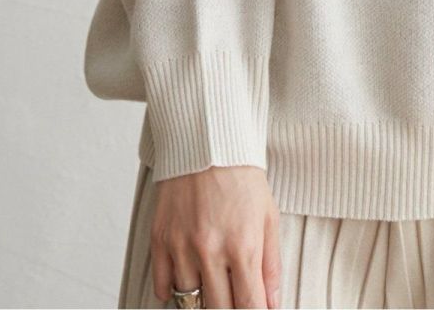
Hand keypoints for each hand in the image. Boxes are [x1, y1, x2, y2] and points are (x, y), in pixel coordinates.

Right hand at [150, 163, 281, 309]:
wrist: (207, 142)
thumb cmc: (243, 177)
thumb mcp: (269, 217)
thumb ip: (271, 265)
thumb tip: (272, 305)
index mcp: (243, 245)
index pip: (249, 305)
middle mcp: (210, 250)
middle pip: (218, 309)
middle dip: (230, 308)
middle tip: (234, 295)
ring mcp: (181, 246)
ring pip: (189, 301)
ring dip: (202, 300)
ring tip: (213, 285)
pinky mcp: (160, 239)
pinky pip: (162, 287)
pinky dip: (173, 291)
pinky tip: (188, 278)